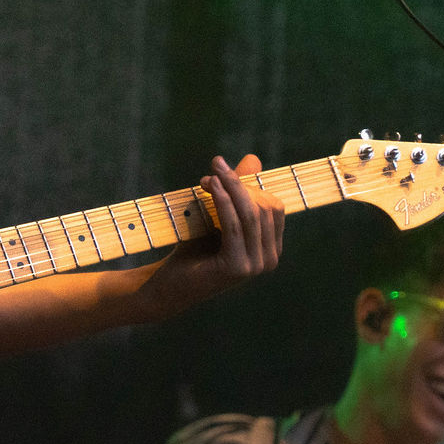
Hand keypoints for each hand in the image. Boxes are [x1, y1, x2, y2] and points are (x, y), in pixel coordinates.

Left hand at [148, 154, 285, 310]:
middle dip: (238, 184)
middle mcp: (270, 260)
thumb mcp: (219, 215)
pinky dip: (223, 203)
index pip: (273, 207)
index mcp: (270, 248)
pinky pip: (235, 226)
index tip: (220, 171)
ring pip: (251, 214)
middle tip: (213, 168)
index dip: (250, 185)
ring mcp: (256, 266)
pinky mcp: (238, 268)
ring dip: (231, 188)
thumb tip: (254, 159)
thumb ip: (238, 191)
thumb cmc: (194, 249)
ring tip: (211, 174)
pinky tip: (211, 188)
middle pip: (264, 208)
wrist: (169, 284)